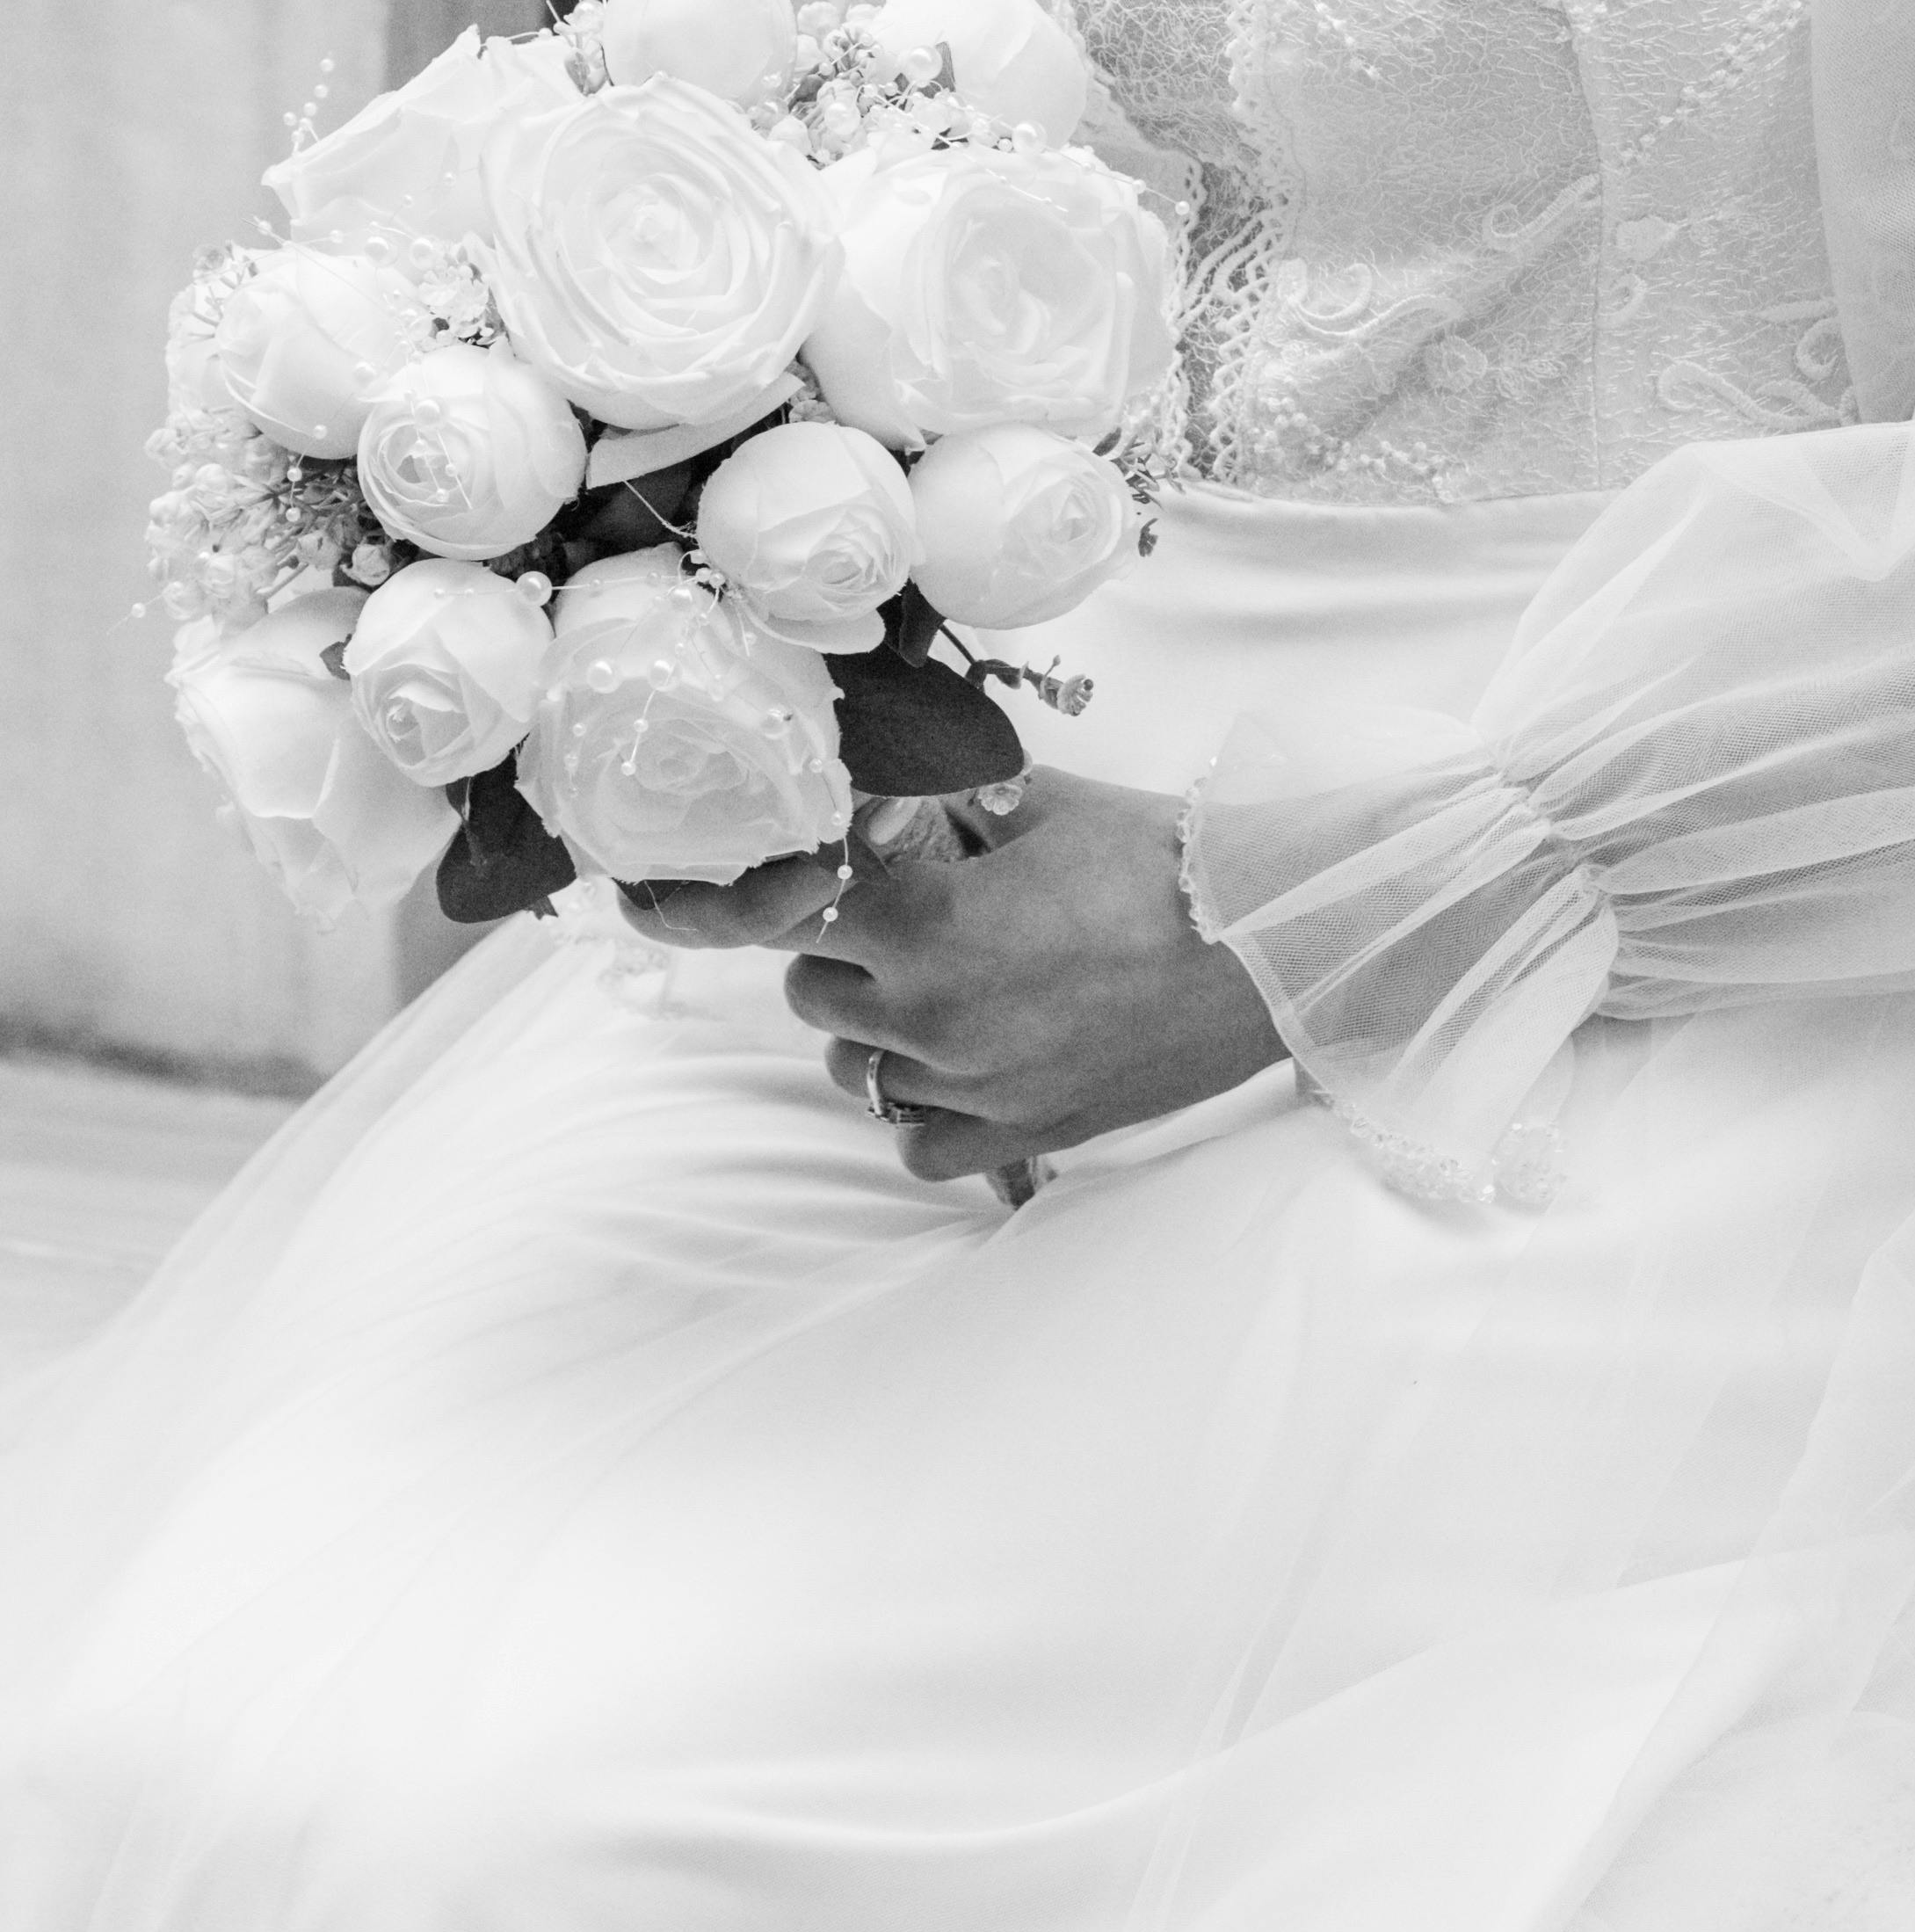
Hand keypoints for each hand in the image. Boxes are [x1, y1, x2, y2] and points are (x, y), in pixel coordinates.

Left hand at [617, 769, 1290, 1181]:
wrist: (1264, 952)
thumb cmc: (1162, 863)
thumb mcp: (1043, 803)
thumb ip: (946, 802)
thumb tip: (877, 791)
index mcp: (925, 922)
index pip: (780, 912)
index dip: (705, 905)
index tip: (633, 902)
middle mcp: (930, 1016)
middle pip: (817, 994)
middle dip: (843, 953)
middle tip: (906, 917)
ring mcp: (973, 1087)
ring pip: (860, 1071)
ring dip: (881, 1030)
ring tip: (954, 986)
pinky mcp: (1019, 1135)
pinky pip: (918, 1140)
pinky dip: (927, 1106)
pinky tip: (975, 1061)